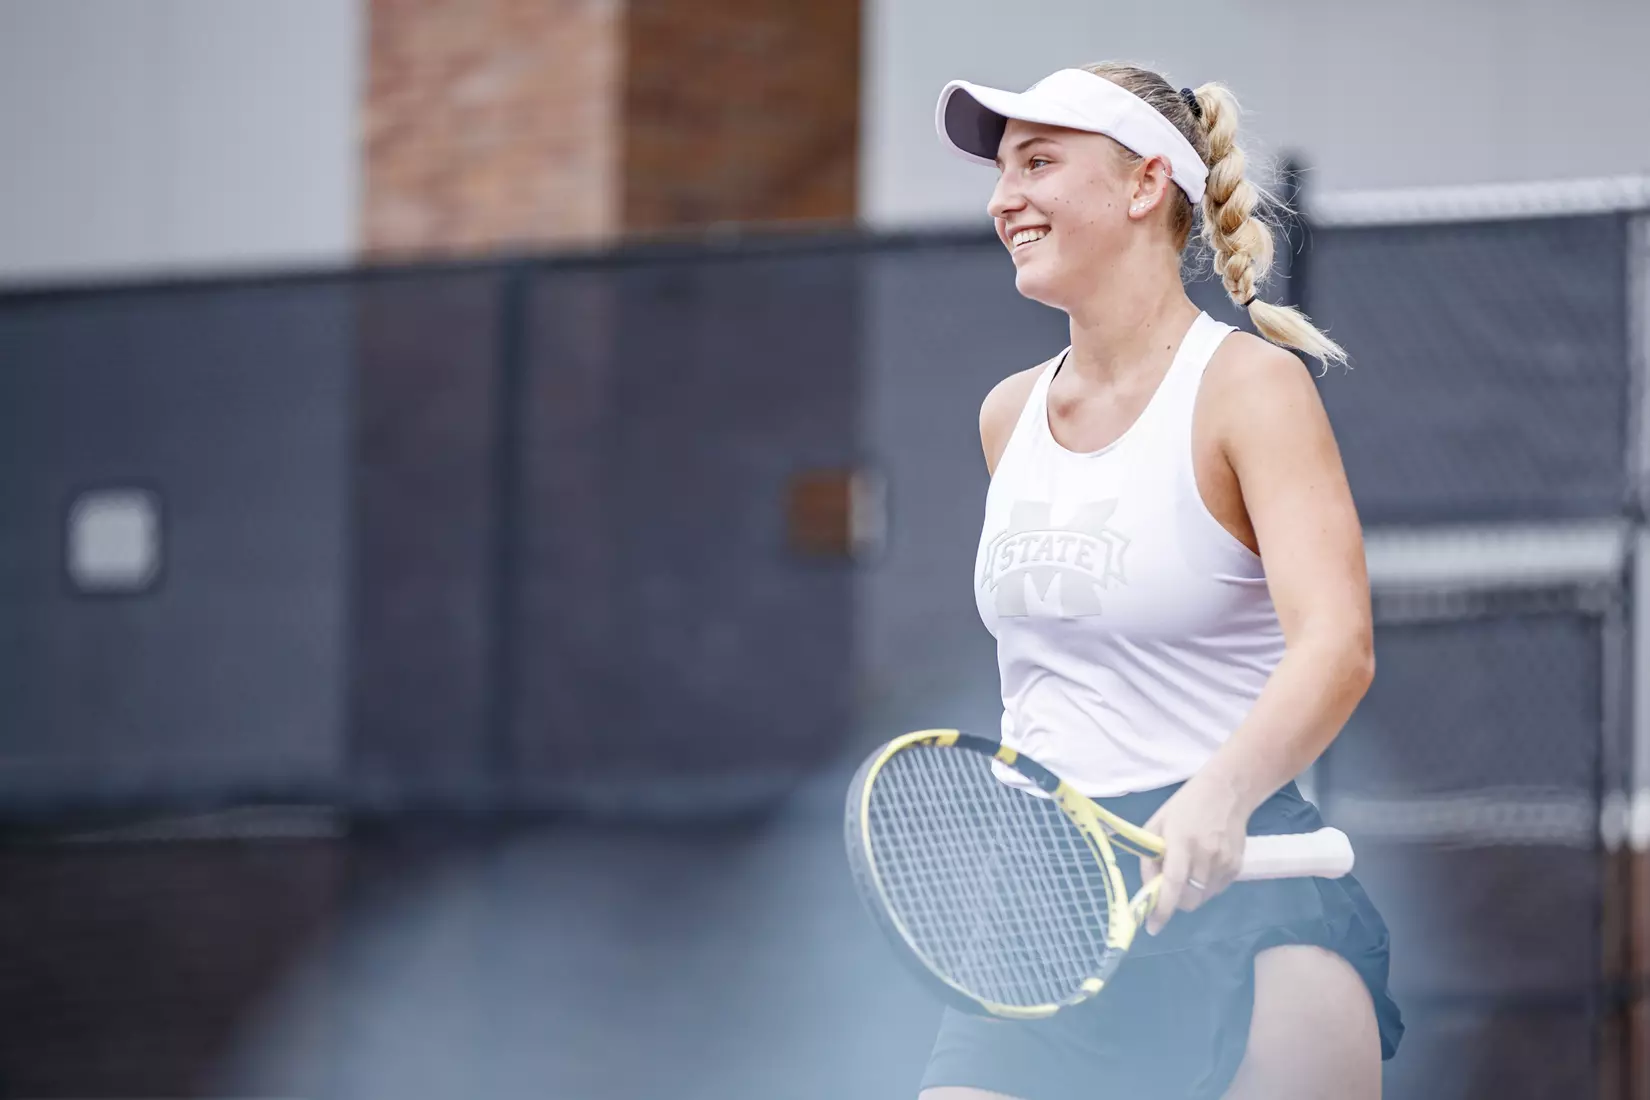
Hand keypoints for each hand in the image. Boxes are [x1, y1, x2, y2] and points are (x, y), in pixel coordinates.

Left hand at [1138, 775, 1251, 934]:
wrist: (1227, 792)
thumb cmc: (1185, 806)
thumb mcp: (1157, 823)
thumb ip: (1150, 856)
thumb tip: (1149, 888)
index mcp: (1181, 842)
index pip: (1172, 882)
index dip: (1162, 908)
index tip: (1153, 927)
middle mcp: (1205, 855)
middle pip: (1189, 898)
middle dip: (1175, 902)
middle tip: (1167, 891)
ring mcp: (1224, 862)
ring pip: (1203, 897)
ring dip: (1190, 893)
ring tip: (1187, 870)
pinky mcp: (1237, 867)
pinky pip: (1216, 890)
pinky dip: (1205, 886)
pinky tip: (1202, 865)